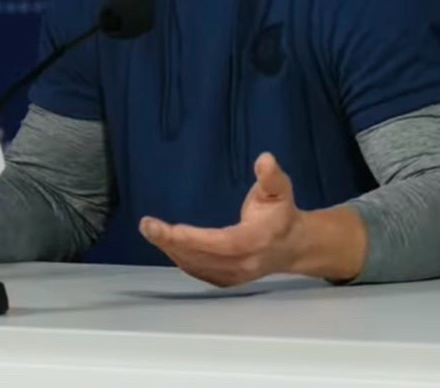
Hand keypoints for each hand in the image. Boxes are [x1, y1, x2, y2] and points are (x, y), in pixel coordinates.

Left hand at [139, 152, 304, 286]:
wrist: (292, 246)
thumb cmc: (281, 213)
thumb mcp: (280, 190)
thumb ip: (271, 176)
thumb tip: (265, 159)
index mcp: (256, 240)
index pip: (221, 243)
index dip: (192, 239)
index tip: (166, 228)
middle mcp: (243, 263)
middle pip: (202, 257)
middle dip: (171, 243)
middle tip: (147, 226)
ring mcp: (234, 276)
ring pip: (196, 267)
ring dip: (172, 250)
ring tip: (153, 231)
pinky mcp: (226, 281)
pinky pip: (198, 272)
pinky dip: (180, 258)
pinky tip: (168, 244)